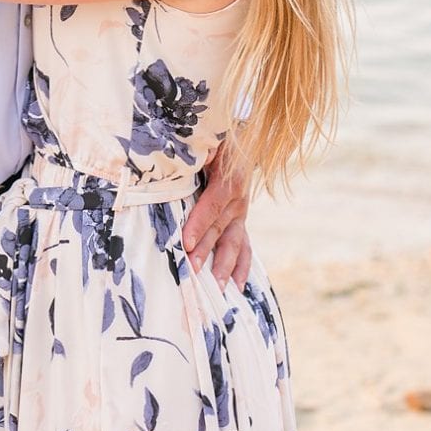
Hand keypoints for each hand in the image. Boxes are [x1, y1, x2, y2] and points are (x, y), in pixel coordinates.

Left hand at [183, 146, 252, 288]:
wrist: (241, 140)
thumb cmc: (219, 141)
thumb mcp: (209, 141)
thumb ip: (199, 150)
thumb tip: (190, 155)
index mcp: (229, 182)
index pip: (212, 207)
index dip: (199, 225)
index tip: (187, 243)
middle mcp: (238, 202)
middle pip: (220, 230)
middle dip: (206, 252)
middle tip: (192, 272)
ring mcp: (241, 214)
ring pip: (234, 244)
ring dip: (224, 266)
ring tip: (216, 289)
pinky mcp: (240, 221)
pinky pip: (244, 246)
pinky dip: (241, 267)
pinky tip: (236, 286)